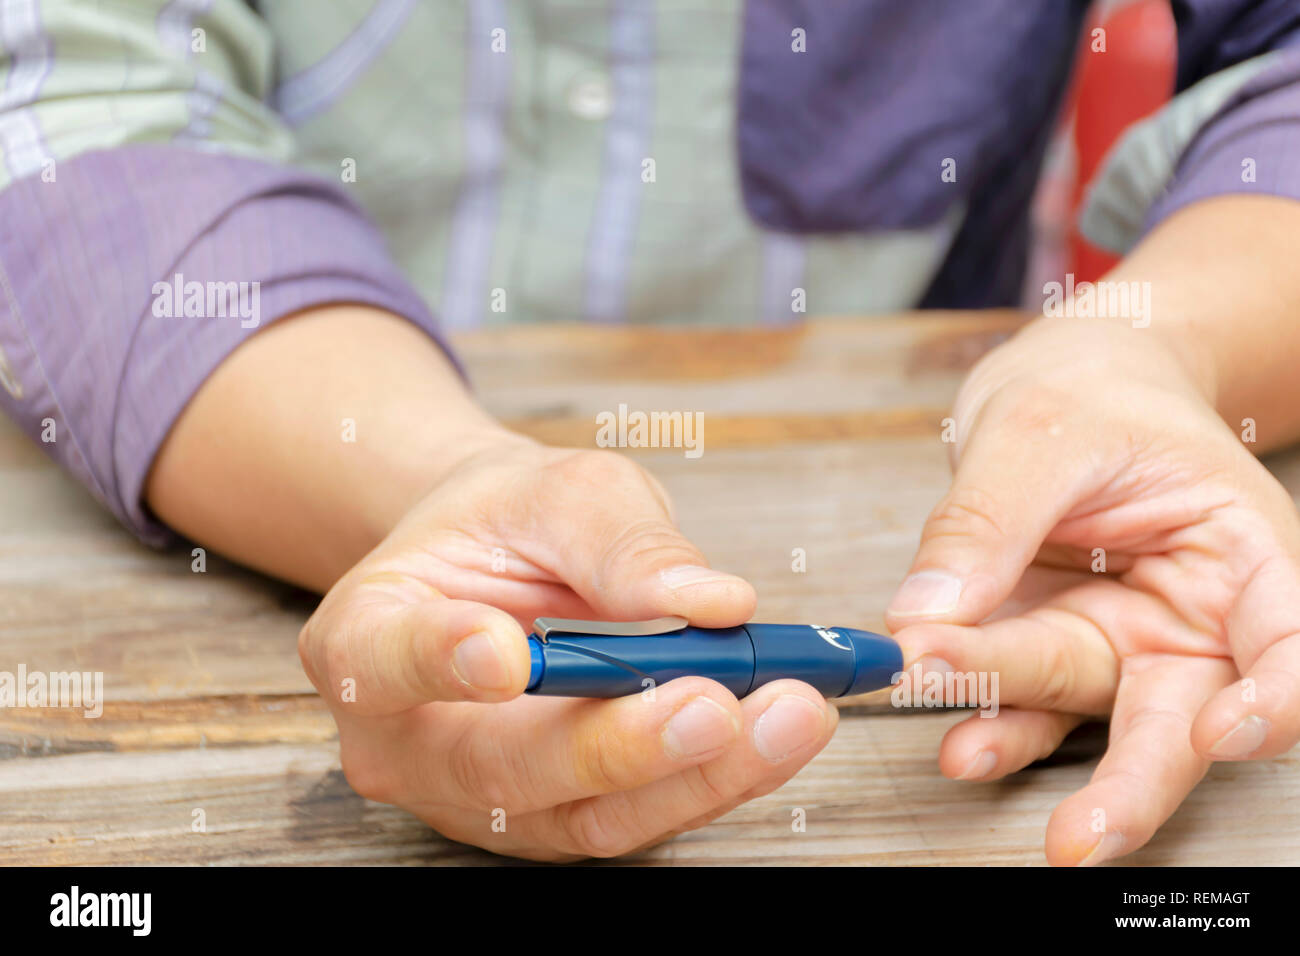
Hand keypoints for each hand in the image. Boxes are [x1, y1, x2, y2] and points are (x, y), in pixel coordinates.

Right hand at [297, 434, 836, 859]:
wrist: (509, 562)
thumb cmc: (515, 522)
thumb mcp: (559, 491)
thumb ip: (619, 539)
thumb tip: (711, 602)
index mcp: (368, 638)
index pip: (385, 660)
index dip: (440, 663)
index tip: (506, 653)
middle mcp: (410, 741)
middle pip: (504, 768)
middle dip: (620, 744)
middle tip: (715, 702)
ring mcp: (481, 797)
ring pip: (586, 814)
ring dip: (699, 773)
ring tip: (793, 712)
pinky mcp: (557, 817)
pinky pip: (639, 814)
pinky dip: (718, 776)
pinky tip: (781, 727)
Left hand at [885, 316, 1299, 864]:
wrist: (1068, 382)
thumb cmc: (1091, 392)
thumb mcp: (1038, 430)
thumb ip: (989, 519)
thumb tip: (927, 613)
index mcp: (1242, 553)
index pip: (1288, 641)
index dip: (1276, 699)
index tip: (1225, 731)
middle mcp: (1191, 616)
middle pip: (1181, 715)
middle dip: (1134, 781)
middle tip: (1084, 834)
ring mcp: (1120, 639)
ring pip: (1084, 705)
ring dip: (1023, 728)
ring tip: (964, 747)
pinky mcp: (1053, 647)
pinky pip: (1027, 698)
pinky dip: (991, 719)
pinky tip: (958, 739)